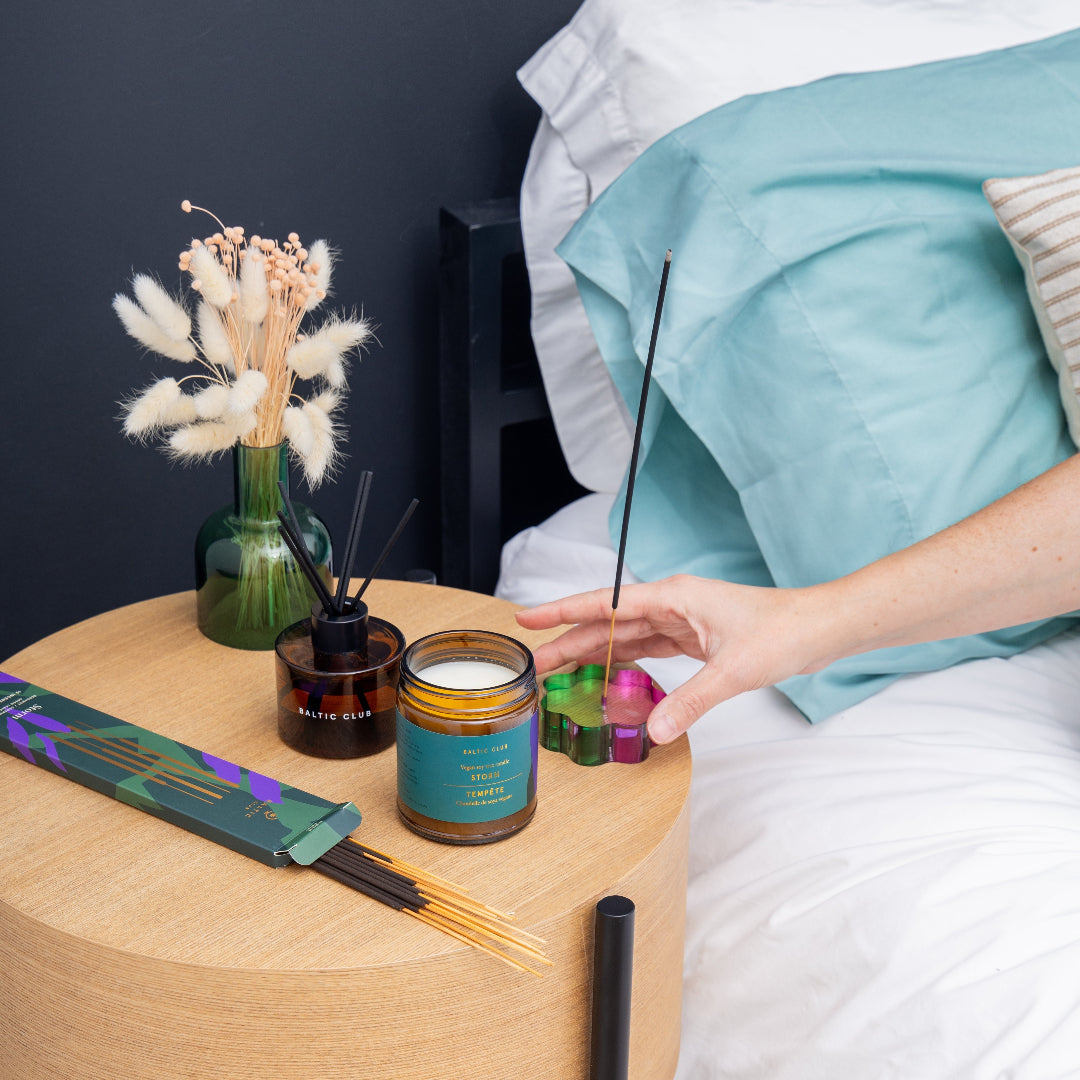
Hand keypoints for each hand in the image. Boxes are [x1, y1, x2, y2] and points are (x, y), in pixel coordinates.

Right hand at [516, 575, 828, 743]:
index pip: (606, 604)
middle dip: (568, 642)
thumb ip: (691, 702)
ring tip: (558, 672)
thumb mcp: (733, 671)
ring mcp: (681, 621)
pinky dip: (622, 662)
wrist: (818, 629)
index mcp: (674, 597)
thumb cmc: (783, 631)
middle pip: (608, 623)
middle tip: (533, 664)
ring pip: (623, 637)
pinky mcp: (691, 638)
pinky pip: (646, 648)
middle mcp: (672, 605)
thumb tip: (654, 730)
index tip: (529, 619)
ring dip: (592, 654)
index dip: (563, 612)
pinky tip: (604, 674)